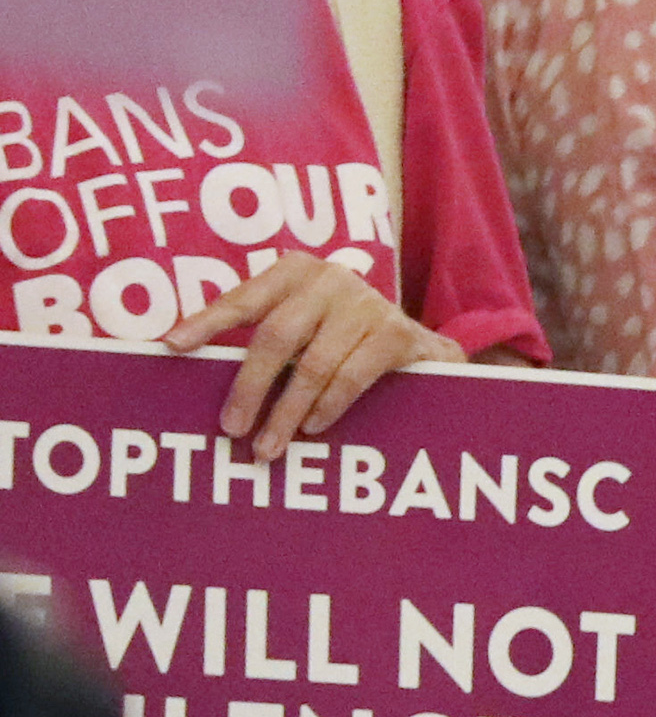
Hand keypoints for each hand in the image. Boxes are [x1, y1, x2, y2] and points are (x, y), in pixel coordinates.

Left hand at [163, 255, 458, 451]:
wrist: (420, 346)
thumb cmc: (340, 339)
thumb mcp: (301, 326)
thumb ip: (262, 338)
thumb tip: (189, 362)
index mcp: (295, 271)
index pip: (244, 300)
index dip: (207, 322)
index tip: (173, 345)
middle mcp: (331, 279)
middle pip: (277, 336)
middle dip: (250, 387)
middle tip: (233, 428)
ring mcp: (368, 304)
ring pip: (313, 365)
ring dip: (287, 411)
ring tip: (268, 445)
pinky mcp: (397, 334)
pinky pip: (351, 377)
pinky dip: (327, 406)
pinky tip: (311, 427)